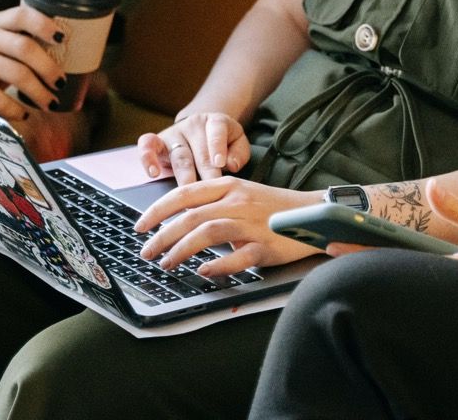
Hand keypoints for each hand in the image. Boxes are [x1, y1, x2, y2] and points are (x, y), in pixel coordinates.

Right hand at [0, 5, 66, 124]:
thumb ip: (23, 42)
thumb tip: (68, 55)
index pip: (22, 15)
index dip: (44, 24)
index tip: (62, 39)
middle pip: (25, 48)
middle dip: (49, 68)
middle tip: (60, 83)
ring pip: (19, 75)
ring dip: (40, 93)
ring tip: (50, 103)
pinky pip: (2, 99)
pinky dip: (18, 109)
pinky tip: (23, 113)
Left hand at [132, 177, 319, 277]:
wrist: (317, 213)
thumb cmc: (275, 207)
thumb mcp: (242, 195)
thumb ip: (213, 203)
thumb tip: (178, 221)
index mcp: (230, 186)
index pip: (185, 194)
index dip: (158, 210)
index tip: (140, 225)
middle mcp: (238, 201)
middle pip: (191, 216)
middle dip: (162, 235)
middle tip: (146, 252)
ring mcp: (252, 223)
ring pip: (209, 232)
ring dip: (182, 249)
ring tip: (166, 264)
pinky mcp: (267, 245)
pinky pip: (239, 256)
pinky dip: (219, 264)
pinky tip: (203, 271)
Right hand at [138, 111, 249, 183]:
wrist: (201, 129)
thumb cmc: (223, 142)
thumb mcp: (237, 142)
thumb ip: (239, 152)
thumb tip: (232, 165)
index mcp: (214, 121)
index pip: (217, 129)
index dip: (217, 146)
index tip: (220, 163)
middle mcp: (192, 125)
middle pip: (198, 151)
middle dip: (204, 174)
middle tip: (210, 195)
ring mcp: (173, 134)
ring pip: (177, 156)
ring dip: (183, 176)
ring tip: (186, 193)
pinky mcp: (157, 142)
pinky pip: (147, 145)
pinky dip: (147, 158)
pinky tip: (152, 173)